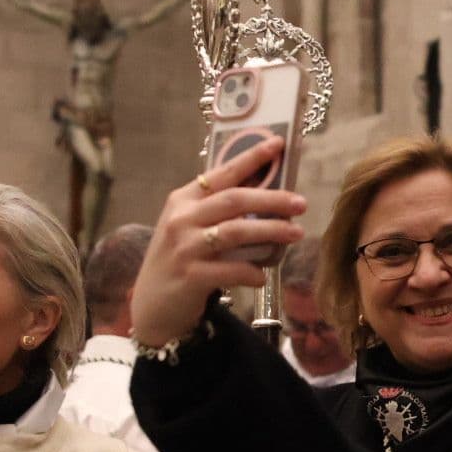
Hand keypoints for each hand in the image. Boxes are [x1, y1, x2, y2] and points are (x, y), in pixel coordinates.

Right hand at [130, 136, 305, 346]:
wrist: (151, 306)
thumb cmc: (179, 262)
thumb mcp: (189, 228)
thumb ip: (217, 210)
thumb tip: (265, 193)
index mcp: (182, 200)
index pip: (222, 173)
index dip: (251, 158)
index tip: (278, 144)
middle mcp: (181, 219)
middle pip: (234, 200)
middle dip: (272, 199)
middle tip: (300, 203)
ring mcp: (184, 247)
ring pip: (236, 232)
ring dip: (271, 231)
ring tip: (296, 233)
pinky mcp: (190, 276)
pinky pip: (231, 270)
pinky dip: (252, 272)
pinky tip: (263, 276)